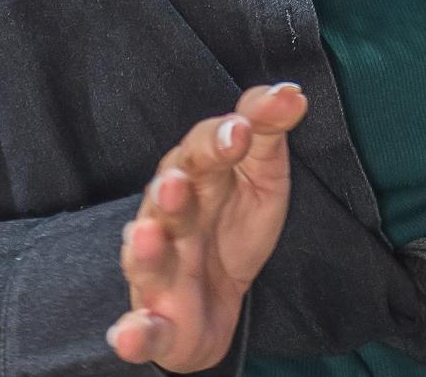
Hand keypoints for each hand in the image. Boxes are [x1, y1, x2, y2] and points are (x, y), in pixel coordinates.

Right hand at [107, 81, 309, 370]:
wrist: (213, 305)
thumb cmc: (232, 226)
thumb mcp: (261, 176)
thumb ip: (268, 131)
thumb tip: (292, 92)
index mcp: (194, 177)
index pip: (203, 150)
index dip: (220, 141)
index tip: (242, 132)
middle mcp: (166, 218)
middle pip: (165, 200)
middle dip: (171, 191)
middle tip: (179, 184)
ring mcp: (156, 271)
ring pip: (145, 259)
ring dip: (144, 250)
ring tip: (147, 237)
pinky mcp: (152, 320)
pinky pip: (139, 328)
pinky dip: (133, 333)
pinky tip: (133, 332)